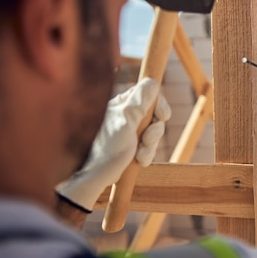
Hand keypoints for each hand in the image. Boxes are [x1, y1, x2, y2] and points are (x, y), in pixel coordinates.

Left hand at [57, 78, 170, 210]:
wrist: (93, 175)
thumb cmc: (104, 148)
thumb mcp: (125, 121)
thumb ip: (140, 101)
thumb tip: (152, 82)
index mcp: (122, 103)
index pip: (149, 94)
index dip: (159, 105)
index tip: (162, 116)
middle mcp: (125, 114)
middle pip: (154, 116)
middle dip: (154, 131)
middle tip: (146, 140)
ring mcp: (128, 130)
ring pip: (153, 133)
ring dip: (150, 146)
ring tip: (139, 155)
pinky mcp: (130, 145)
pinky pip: (148, 146)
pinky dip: (146, 154)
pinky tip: (138, 160)